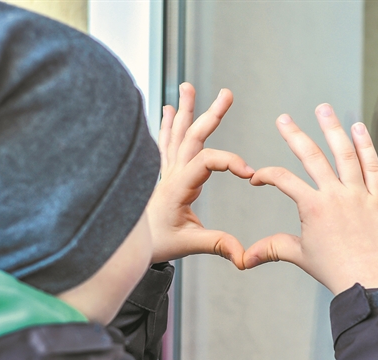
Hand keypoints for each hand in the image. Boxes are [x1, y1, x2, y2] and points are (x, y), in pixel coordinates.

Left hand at [147, 83, 253, 267]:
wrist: (127, 245)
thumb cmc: (158, 243)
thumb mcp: (189, 245)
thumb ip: (218, 245)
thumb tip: (244, 256)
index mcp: (178, 187)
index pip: (207, 161)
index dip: (230, 161)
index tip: (250, 174)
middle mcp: (171, 174)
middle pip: (193, 136)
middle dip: (211, 114)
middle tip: (227, 93)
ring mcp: (166, 171)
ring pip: (177, 134)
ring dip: (184, 109)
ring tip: (187, 86)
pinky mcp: (164, 174)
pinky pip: (165, 143)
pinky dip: (168, 124)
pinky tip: (168, 109)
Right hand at [243, 104, 377, 294]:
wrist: (372, 283)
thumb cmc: (335, 270)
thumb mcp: (300, 256)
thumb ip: (273, 249)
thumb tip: (244, 259)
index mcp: (312, 207)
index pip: (283, 179)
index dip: (266, 175)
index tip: (259, 179)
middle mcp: (335, 194)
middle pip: (312, 156)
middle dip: (294, 134)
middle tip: (283, 118)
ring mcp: (360, 194)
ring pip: (345, 153)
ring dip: (332, 129)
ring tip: (323, 109)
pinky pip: (373, 167)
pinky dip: (366, 146)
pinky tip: (358, 128)